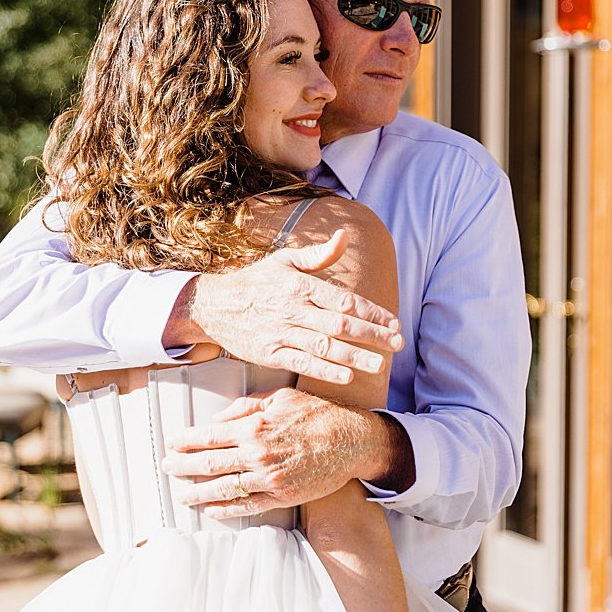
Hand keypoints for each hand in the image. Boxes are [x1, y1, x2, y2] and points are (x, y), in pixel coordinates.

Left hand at [162, 387, 397, 516]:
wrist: (353, 441)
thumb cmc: (319, 415)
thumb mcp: (281, 399)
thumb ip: (246, 408)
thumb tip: (218, 420)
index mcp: (254, 428)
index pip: (208, 437)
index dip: (184, 442)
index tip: (171, 444)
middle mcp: (257, 455)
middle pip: (207, 464)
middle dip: (181, 467)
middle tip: (166, 468)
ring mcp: (268, 479)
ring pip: (221, 489)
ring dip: (195, 492)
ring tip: (180, 494)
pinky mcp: (281, 496)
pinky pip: (245, 507)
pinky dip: (224, 510)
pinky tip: (211, 509)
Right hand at [171, 229, 403, 383]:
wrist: (214, 306)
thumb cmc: (257, 281)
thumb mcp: (285, 260)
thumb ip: (318, 254)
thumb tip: (344, 235)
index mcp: (301, 285)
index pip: (345, 300)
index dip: (372, 312)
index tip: (394, 322)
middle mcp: (293, 309)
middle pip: (340, 324)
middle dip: (372, 335)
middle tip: (397, 343)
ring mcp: (281, 333)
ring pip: (324, 347)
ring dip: (354, 356)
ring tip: (380, 365)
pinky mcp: (270, 353)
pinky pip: (301, 364)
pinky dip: (325, 371)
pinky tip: (347, 376)